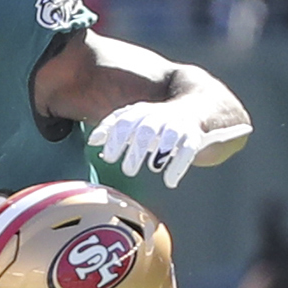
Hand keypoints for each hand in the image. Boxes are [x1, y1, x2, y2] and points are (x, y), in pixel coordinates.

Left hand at [86, 100, 242, 188]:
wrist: (194, 105)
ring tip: (152, 168)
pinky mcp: (193, 138)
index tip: (109, 158)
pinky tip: (169, 181)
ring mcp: (177, 126)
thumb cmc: (156, 118)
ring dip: (159, 154)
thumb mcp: (134, 117)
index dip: (116, 140)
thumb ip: (111, 127)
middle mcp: (159, 117)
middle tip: (128, 170)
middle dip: (136, 150)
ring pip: (168, 137)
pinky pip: (187, 151)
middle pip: (146, 131)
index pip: (125, 122)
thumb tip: (93, 141)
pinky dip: (178, 166)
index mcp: (141, 112)